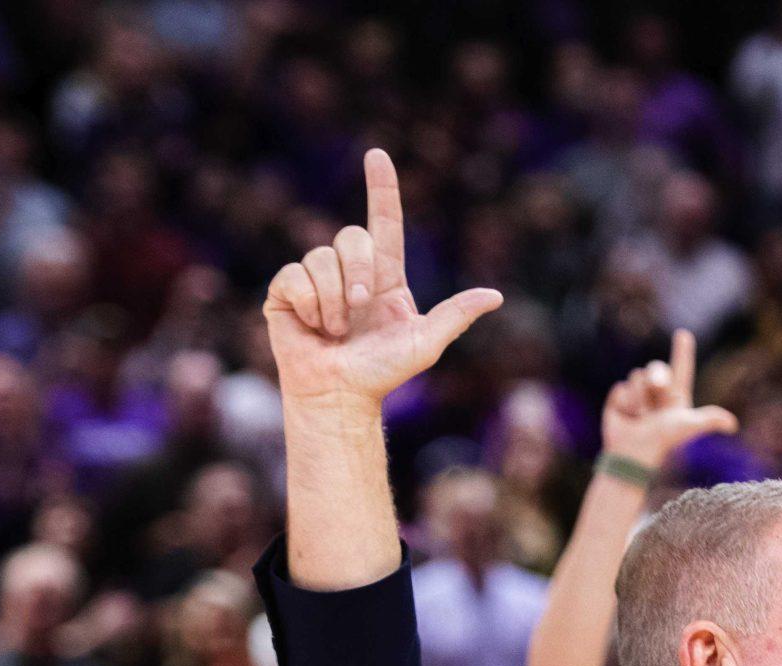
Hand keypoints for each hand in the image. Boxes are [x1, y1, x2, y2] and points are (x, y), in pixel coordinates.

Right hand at [263, 149, 502, 406]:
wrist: (341, 395)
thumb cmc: (383, 373)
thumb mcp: (425, 343)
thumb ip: (456, 315)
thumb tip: (495, 296)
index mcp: (384, 277)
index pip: (384, 222)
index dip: (381, 188)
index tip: (377, 155)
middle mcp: (349, 271)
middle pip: (351, 236)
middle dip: (358, 272)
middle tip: (359, 310)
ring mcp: (316, 279)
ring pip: (320, 256)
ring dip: (333, 300)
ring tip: (336, 330)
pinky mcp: (286, 291)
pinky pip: (294, 276)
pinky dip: (309, 304)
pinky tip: (313, 328)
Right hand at [602, 328, 738, 468]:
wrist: (634, 452)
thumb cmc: (663, 440)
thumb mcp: (688, 426)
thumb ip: (710, 420)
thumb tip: (733, 425)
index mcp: (676, 397)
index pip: (681, 369)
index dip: (683, 352)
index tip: (683, 335)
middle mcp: (658, 394)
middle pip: (656, 367)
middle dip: (656, 376)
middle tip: (658, 389)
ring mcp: (638, 395)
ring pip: (637, 376)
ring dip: (639, 397)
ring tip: (640, 416)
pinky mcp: (620, 398)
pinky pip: (621, 387)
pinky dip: (624, 402)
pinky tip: (626, 417)